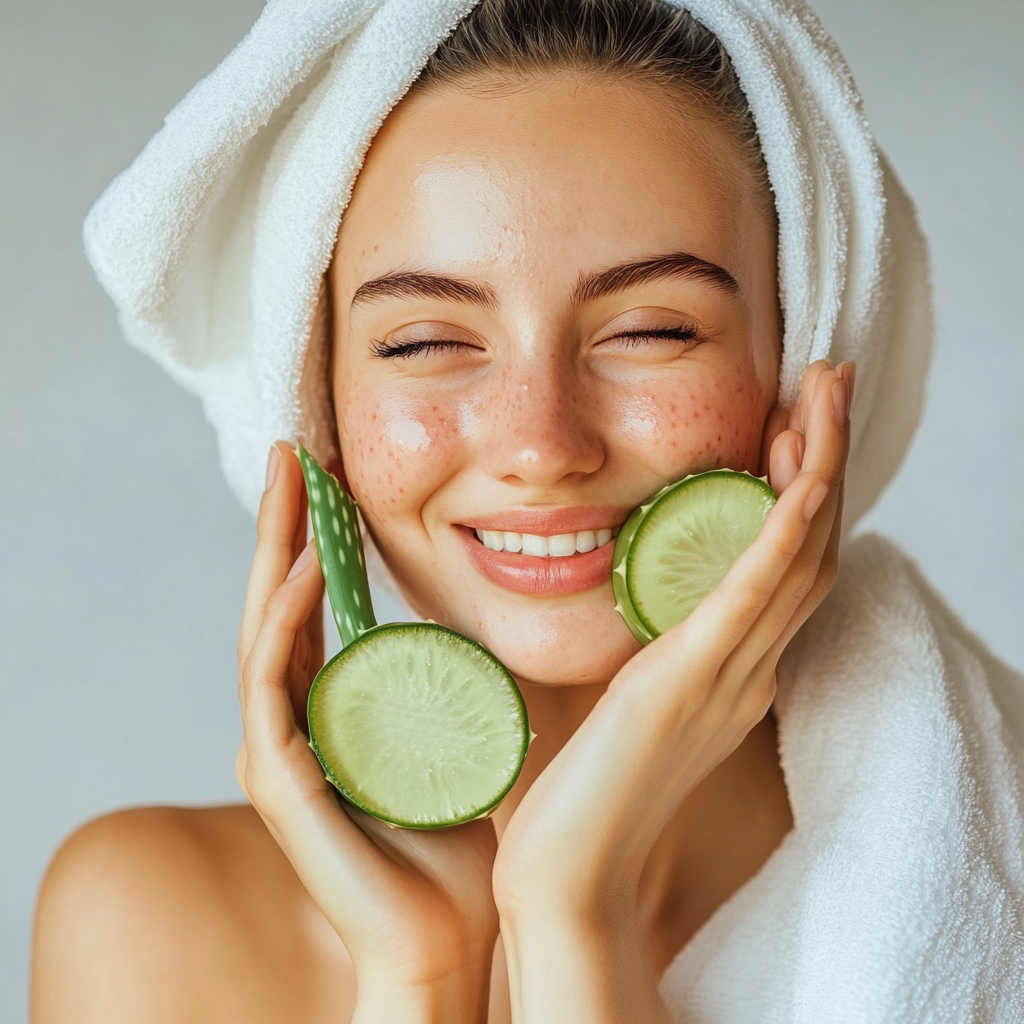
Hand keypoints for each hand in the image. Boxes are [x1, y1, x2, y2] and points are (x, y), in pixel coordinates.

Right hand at [235, 442, 496, 1022]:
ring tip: (297, 486)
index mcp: (332, 706)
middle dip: (283, 524)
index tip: (329, 473)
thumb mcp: (462, 734)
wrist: (448, 936)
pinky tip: (310, 570)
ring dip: (280, 552)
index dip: (316, 535)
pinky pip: (272, 684)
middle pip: (278, 601)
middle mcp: (296, 718)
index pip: (314, 605)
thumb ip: (459, 681)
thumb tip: (492, 619)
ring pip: (264, 629)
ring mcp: (279, 748)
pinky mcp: (278, 781)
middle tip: (293, 451)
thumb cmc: (457, 841)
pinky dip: (289, 621)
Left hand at [492, 360, 853, 1021]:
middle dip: (825, 457)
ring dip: (819, 470)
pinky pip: (753, 598)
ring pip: (798, 556)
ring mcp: (725, 676)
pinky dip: (783, 535)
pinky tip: (799, 483)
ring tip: (827, 392)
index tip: (794, 422)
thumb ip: (639, 651)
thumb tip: (615, 592)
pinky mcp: (688, 684)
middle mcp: (744, 669)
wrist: (567, 871)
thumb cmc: (583, 790)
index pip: (784, 565)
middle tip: (830, 381)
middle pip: (810, 545)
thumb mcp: (619, 699)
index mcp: (727, 670)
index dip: (801, 489)